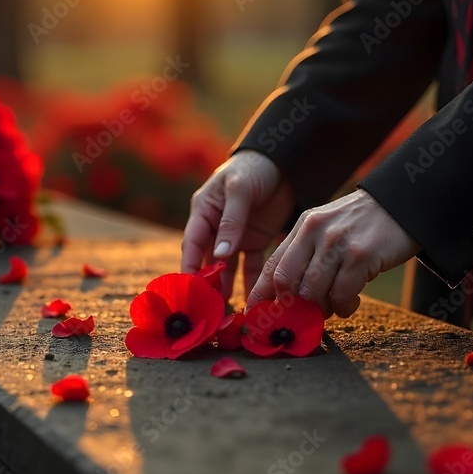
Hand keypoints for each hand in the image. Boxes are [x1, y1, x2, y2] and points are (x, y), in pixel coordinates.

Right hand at [181, 150, 295, 299]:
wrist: (283, 161)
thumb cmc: (253, 168)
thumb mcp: (239, 190)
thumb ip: (231, 222)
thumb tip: (220, 256)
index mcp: (203, 212)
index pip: (192, 244)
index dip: (189, 267)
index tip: (189, 291)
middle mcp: (216, 228)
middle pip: (208, 261)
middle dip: (208, 285)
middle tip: (209, 309)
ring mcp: (236, 236)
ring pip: (229, 268)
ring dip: (228, 288)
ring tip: (229, 312)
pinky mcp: (256, 240)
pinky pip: (252, 265)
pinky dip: (253, 281)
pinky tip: (254, 299)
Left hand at [247, 188, 420, 317]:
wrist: (402, 204)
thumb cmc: (361, 226)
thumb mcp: (326, 230)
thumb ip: (305, 256)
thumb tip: (285, 297)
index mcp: (302, 228)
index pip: (272, 266)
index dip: (260, 296)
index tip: (257, 316)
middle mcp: (314, 232)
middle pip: (286, 282)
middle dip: (291, 307)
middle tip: (303, 317)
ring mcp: (337, 243)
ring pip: (312, 293)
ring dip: (320, 310)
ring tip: (333, 307)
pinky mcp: (361, 255)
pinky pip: (342, 295)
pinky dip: (344, 308)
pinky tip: (351, 303)